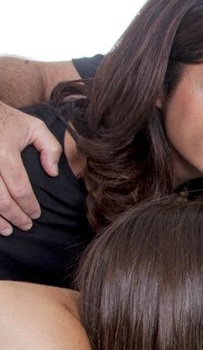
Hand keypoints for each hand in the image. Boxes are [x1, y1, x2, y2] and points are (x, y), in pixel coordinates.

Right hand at [0, 101, 53, 234]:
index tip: (36, 215)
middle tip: (25, 226)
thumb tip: (52, 173)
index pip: (20, 188)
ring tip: (7, 230)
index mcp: (5, 152)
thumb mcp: (34, 126)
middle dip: (15, 217)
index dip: (29, 206)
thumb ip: (50, 148)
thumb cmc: (7, 119)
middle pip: (1, 200)